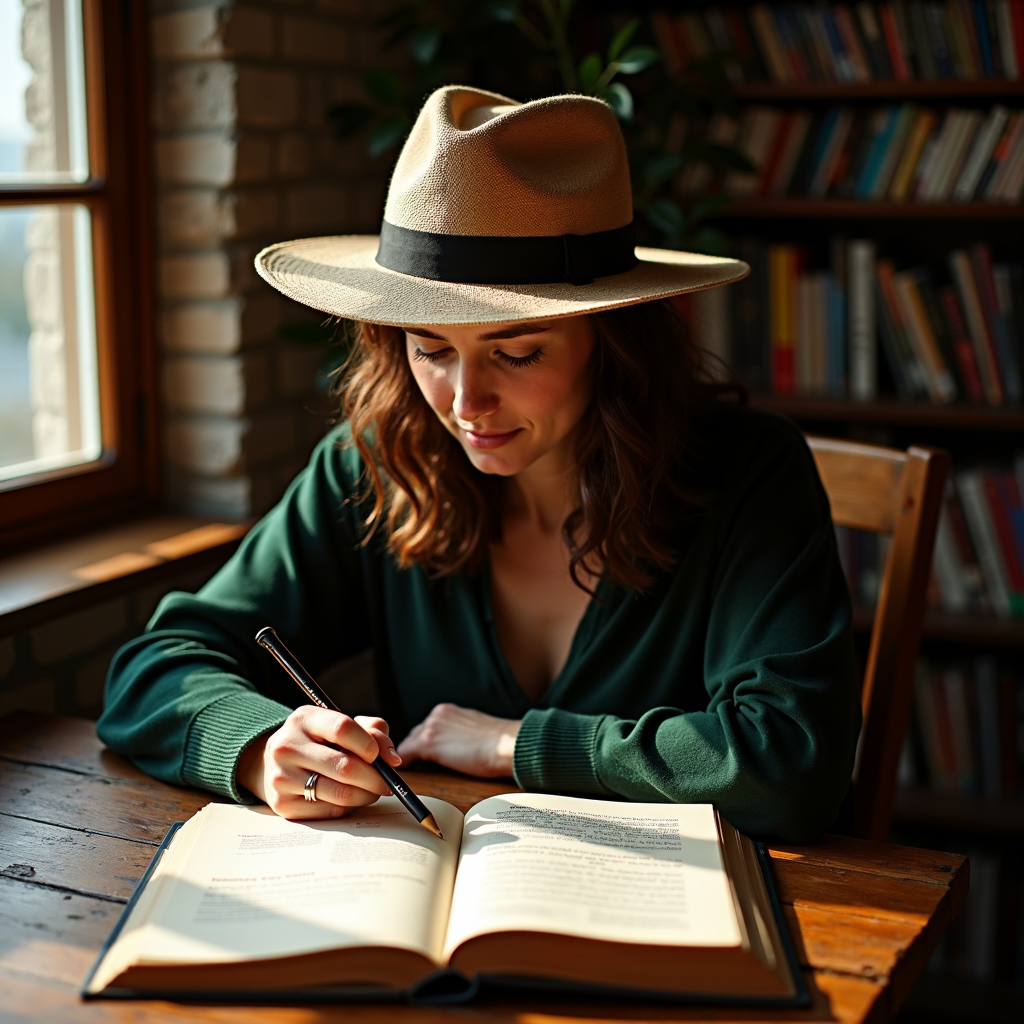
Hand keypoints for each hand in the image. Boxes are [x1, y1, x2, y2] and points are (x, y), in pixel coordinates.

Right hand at [236, 706, 401, 819]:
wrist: (275, 763)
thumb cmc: (318, 742)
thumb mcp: (339, 725)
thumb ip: (372, 732)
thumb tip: (392, 759)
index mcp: (304, 719)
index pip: (343, 729)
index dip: (370, 744)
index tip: (381, 756)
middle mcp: (287, 746)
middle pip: (345, 767)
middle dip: (375, 778)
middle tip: (387, 782)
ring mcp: (282, 777)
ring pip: (340, 793)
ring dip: (366, 795)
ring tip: (372, 790)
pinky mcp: (283, 805)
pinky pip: (329, 812)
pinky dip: (349, 807)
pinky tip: (351, 799)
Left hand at [396, 704, 520, 777]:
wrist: (506, 744)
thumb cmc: (499, 742)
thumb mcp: (475, 730)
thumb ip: (460, 732)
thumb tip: (456, 745)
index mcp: (449, 711)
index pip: (428, 726)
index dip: (426, 741)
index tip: (427, 752)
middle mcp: (437, 715)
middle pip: (416, 733)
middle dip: (416, 748)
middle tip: (418, 764)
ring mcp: (431, 727)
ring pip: (409, 743)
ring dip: (411, 756)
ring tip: (412, 770)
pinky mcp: (428, 742)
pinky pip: (405, 754)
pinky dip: (405, 763)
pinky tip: (406, 772)